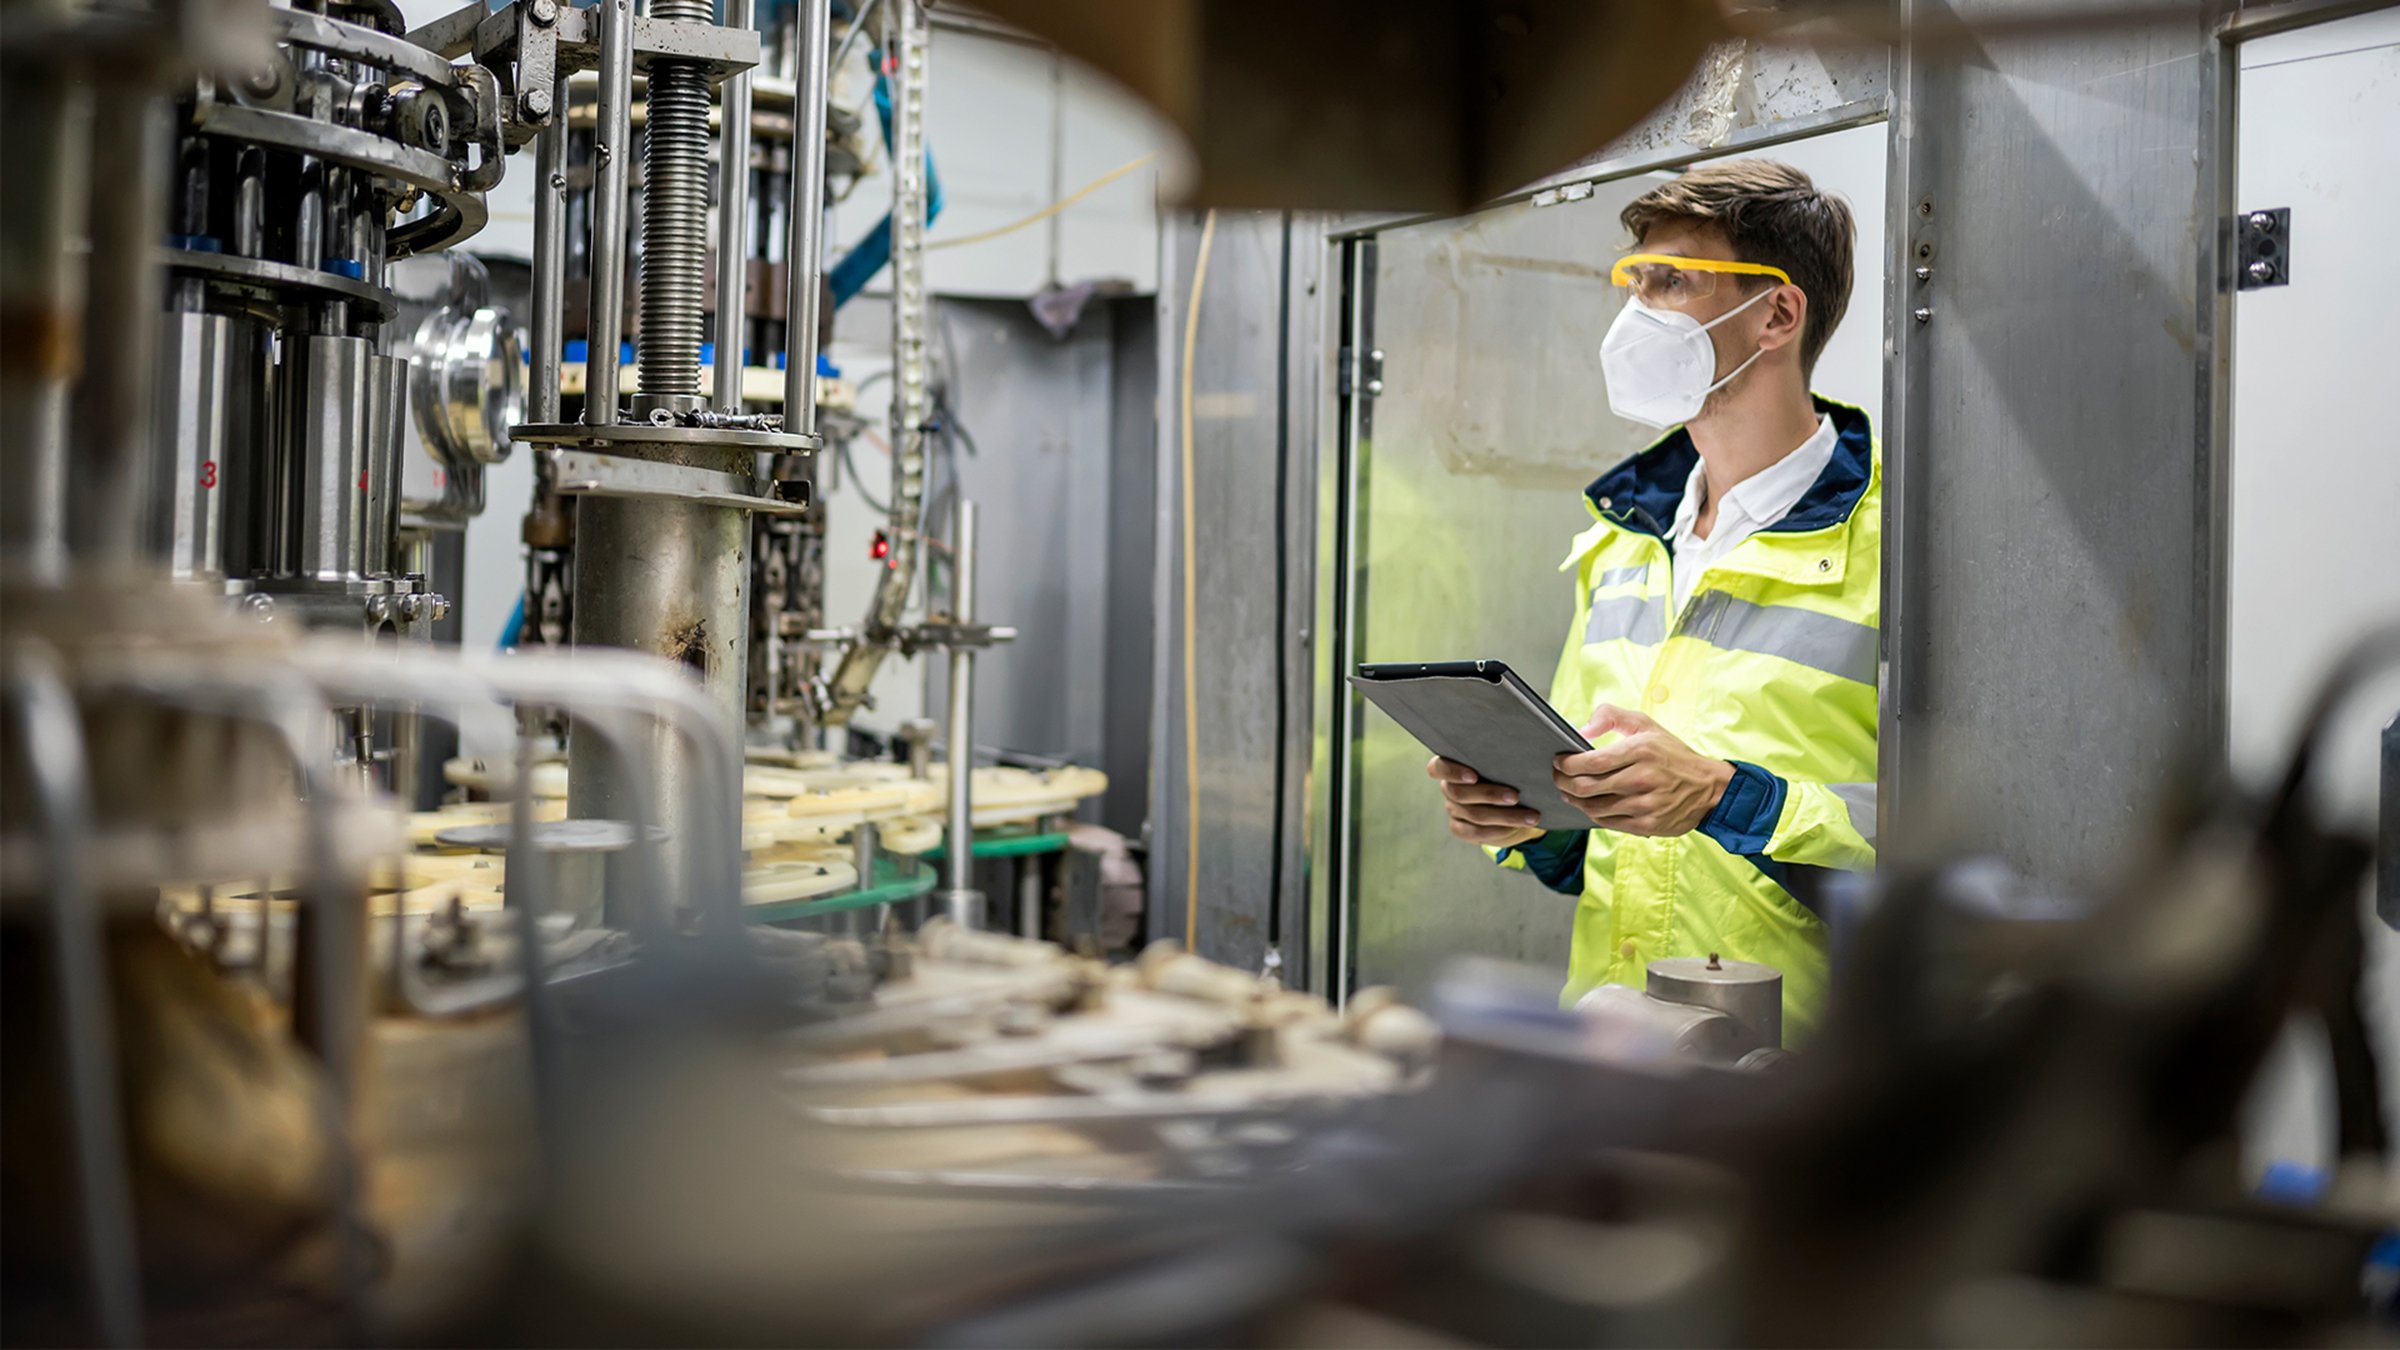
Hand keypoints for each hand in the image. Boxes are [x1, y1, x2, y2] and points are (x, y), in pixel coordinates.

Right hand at [1427, 756, 1544, 847]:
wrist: (1518, 803)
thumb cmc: (1511, 775)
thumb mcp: (1508, 765)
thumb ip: (1504, 761)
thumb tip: (1524, 758)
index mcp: (1453, 766)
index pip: (1438, 768)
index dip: (1452, 772)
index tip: (1473, 776)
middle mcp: (1449, 788)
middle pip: (1459, 793)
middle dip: (1490, 795)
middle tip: (1515, 796)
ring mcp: (1453, 810)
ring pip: (1474, 814)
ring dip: (1505, 816)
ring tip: (1531, 816)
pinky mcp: (1460, 828)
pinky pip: (1476, 832)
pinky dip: (1499, 830)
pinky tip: (1518, 827)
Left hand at [1550, 704, 1734, 836]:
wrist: (1708, 787)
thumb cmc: (1672, 754)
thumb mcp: (1646, 724)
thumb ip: (1611, 716)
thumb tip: (1582, 730)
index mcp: (1640, 751)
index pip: (1591, 762)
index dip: (1566, 765)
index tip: (1557, 762)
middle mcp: (1642, 779)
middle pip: (1586, 787)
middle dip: (1563, 783)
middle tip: (1558, 778)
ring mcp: (1645, 805)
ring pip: (1593, 808)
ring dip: (1575, 801)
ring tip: (1570, 792)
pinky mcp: (1647, 824)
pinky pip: (1608, 822)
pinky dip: (1593, 814)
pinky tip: (1591, 804)